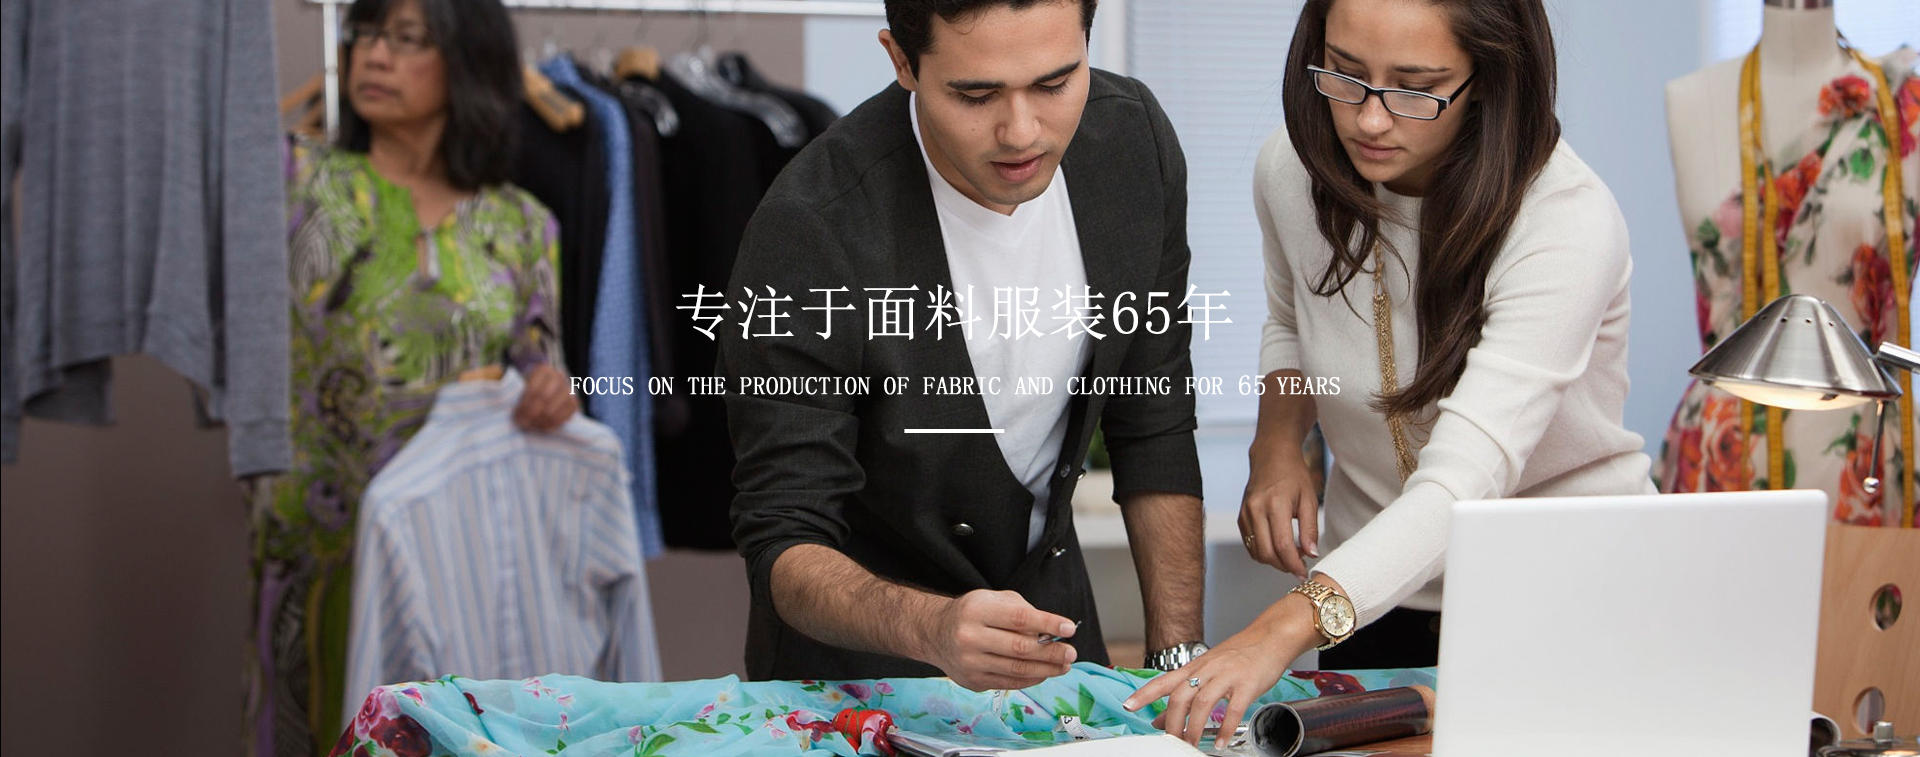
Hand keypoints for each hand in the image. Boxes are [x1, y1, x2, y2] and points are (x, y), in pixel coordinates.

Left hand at [512, 364, 578, 432]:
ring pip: (554, 408)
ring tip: (530, 426)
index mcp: (543, 370)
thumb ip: (506, 383)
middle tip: (521, 424)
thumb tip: (488, 378)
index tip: (515, 416)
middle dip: (531, 414)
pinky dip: (551, 425)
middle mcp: (559, 377)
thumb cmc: (527, 390)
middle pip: (544, 399)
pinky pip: (564, 417)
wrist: (547, 391)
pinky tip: (541, 428)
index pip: (533, 389)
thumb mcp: (518, 383)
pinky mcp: (574, 403)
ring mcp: (569, 389)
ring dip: (540, 421)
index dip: (524, 405)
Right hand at [916, 590, 1078, 691]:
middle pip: (1020, 648)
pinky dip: (1031, 678)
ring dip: (1046, 669)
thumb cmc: (971, 614)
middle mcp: (970, 637)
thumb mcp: (993, 599)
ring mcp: (970, 662)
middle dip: (1051, 652)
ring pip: (1017, 669)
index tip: (1068, 628)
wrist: (935, 633)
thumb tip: (1050, 632)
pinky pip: (1009, 682)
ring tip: (1063, 665)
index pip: (1019, 618)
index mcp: (977, 610)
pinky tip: (1044, 673)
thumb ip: (1022, 611)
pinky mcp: (972, 681)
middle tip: (1071, 652)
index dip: (1047, 624)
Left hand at [1122, 599, 1311, 746]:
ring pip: (1202, 702)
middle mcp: (1207, 669)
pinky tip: (1220, 740)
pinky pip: (1233, 708)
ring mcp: (1227, 675)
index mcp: (1195, 667)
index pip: (1163, 680)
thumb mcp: (1209, 671)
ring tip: (1192, 745)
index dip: (1145, 693)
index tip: (1128, 706)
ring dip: (1194, 727)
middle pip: (1180, 695)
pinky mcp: (1247, 683)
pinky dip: (1224, 727)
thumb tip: (1161, 719)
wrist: (1271, 636)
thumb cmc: (1239, 655)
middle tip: (1171, 741)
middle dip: (1173, 721)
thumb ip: (1185, 693)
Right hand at [1240, 441, 1318, 578]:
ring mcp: (1245, 514)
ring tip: (1290, 555)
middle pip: (1267, 553)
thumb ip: (1310, 529)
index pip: (1282, 545)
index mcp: (1275, 505)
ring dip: (1273, 561)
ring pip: (1256, 552)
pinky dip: (1263, 552)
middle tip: (1299, 566)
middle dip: (1284, 566)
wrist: (1271, 457)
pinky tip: (1277, 547)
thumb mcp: (1309, 500)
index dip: (1294, 563)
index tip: (1304, 571)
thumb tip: (1311, 554)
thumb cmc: (1294, 476)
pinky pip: (1250, 544)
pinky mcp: (1241, 517)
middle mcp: (1256, 510)